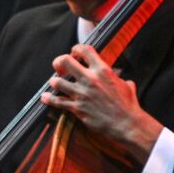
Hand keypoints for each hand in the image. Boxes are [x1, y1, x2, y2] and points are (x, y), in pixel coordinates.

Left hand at [41, 45, 161, 164]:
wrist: (126, 124)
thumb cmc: (128, 105)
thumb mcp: (125, 85)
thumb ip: (117, 78)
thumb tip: (117, 77)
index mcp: (103, 70)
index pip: (85, 50)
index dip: (76, 49)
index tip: (74, 52)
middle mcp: (90, 79)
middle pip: (65, 61)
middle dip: (59, 62)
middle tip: (59, 67)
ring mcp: (82, 94)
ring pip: (57, 81)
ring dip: (54, 81)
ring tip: (55, 83)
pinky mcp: (77, 108)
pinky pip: (57, 101)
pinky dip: (49, 99)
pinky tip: (45, 97)